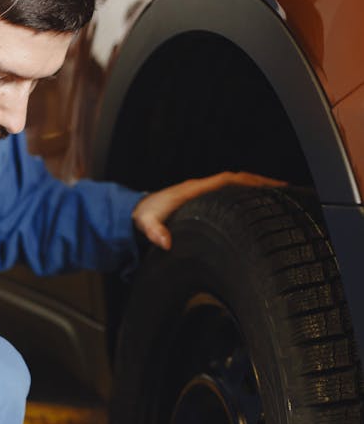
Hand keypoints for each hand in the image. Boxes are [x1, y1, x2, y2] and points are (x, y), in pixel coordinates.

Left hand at [132, 171, 285, 250]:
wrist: (134, 214)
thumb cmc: (143, 217)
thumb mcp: (145, 224)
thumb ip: (153, 231)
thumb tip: (164, 242)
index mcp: (194, 191)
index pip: (229, 181)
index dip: (251, 182)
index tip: (272, 187)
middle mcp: (203, 190)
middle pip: (241, 182)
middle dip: (264, 186)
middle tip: (289, 195)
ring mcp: (205, 196)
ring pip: (238, 189)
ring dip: (259, 192)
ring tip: (283, 202)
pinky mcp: (205, 204)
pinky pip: (231, 198)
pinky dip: (247, 200)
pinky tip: (260, 212)